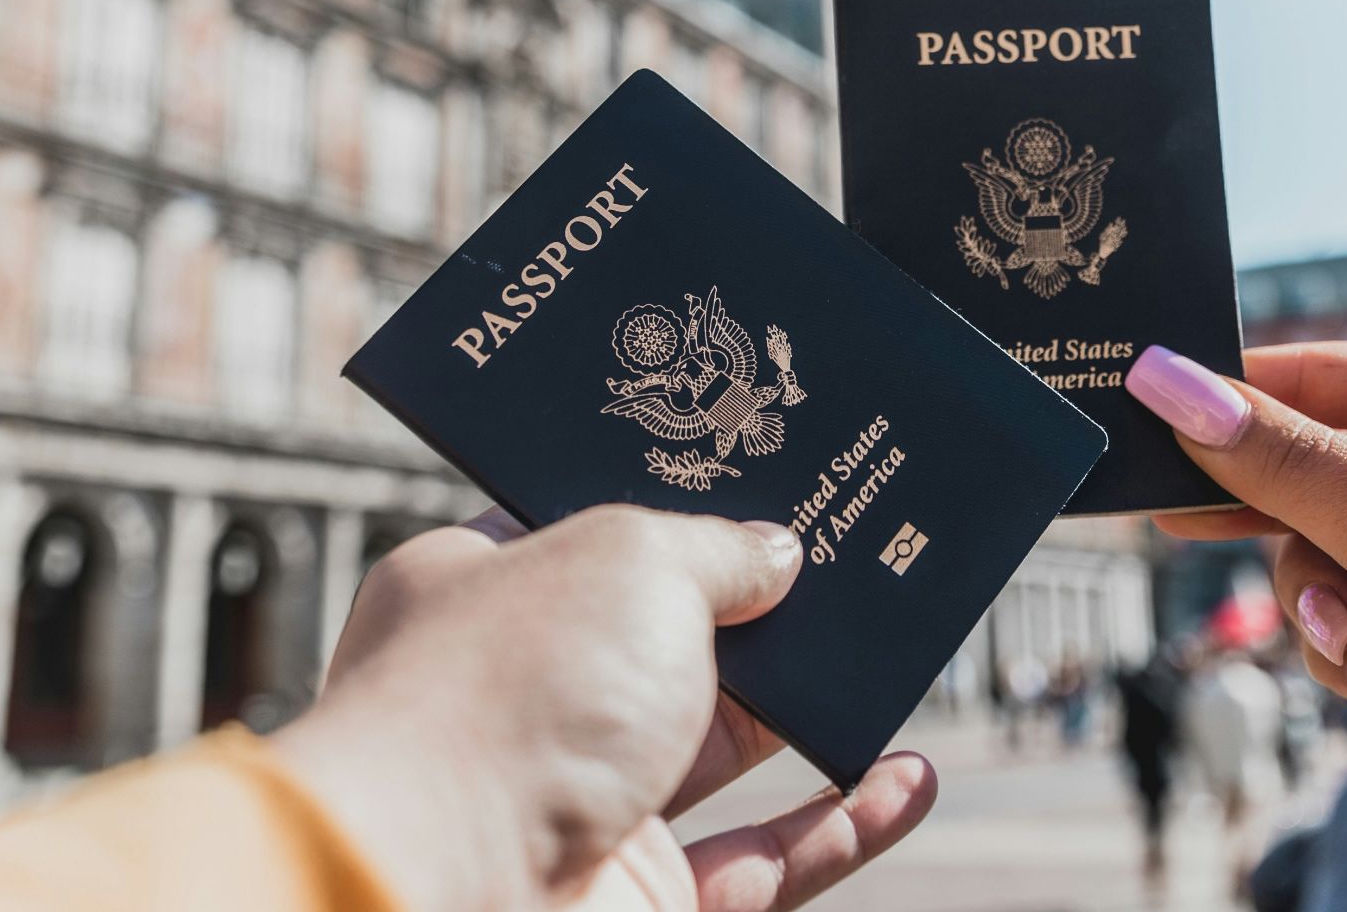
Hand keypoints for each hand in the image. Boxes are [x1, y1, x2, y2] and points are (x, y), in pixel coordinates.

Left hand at [271, 505, 937, 910]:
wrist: (440, 894)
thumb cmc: (508, 696)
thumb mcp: (629, 559)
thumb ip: (716, 549)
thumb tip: (776, 554)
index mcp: (481, 595)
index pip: (586, 534)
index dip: (676, 506)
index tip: (759, 476)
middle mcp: (526, 700)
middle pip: (668, 641)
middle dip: (760, 607)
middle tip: (850, 556)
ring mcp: (582, 805)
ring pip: (724, 750)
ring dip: (813, 710)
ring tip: (895, 652)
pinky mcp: (640, 899)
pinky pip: (764, 861)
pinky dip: (841, 825)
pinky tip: (906, 780)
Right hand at [1126, 341, 1346, 727]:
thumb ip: (1286, 460)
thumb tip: (1170, 381)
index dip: (1286, 385)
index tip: (1195, 394)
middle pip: (1338, 473)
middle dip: (1280, 513)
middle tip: (1182, 509)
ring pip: (1324, 555)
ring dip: (1319, 600)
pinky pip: (1341, 620)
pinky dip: (1344, 648)